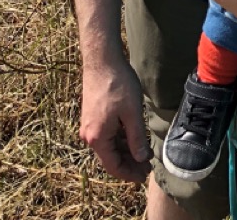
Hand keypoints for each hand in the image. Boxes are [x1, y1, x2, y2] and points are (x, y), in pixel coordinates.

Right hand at [80, 60, 151, 183]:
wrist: (102, 60)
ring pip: (109, 145)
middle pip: (110, 157)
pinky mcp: (92, 116)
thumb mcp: (132, 113)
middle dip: (129, 163)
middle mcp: (89, 135)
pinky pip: (107, 134)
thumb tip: (141, 158)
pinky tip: (134, 137)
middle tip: (148, 165)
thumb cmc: (118, 84)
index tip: (144, 175)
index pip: (113, 166)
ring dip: (125, 151)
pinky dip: (120, 139)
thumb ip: (136, 138)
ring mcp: (89, 125)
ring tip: (144, 153)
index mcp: (97, 138)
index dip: (129, 173)